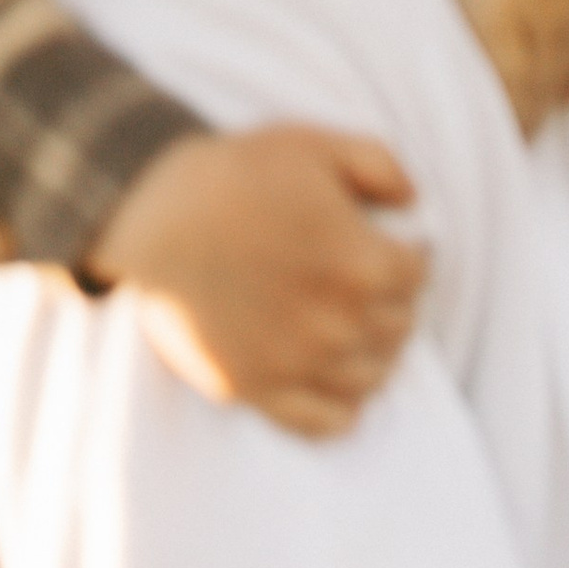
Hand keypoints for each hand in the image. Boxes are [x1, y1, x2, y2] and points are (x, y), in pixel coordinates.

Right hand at [87, 122, 426, 438]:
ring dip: (371, 351)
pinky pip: (326, 423)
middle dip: (391, 301)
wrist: (151, 213)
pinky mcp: (258, 389)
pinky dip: (341, 407)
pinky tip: (329, 376)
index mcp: (364, 263)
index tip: (391, 245)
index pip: (417, 274)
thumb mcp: (316, 144)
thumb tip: (413, 203)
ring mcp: (299, 364)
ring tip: (351, 328)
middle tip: (366, 284)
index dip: (408, 254)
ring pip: (372, 377)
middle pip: (399, 327)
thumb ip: (382, 166)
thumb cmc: (234, 174)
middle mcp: (340, 324)